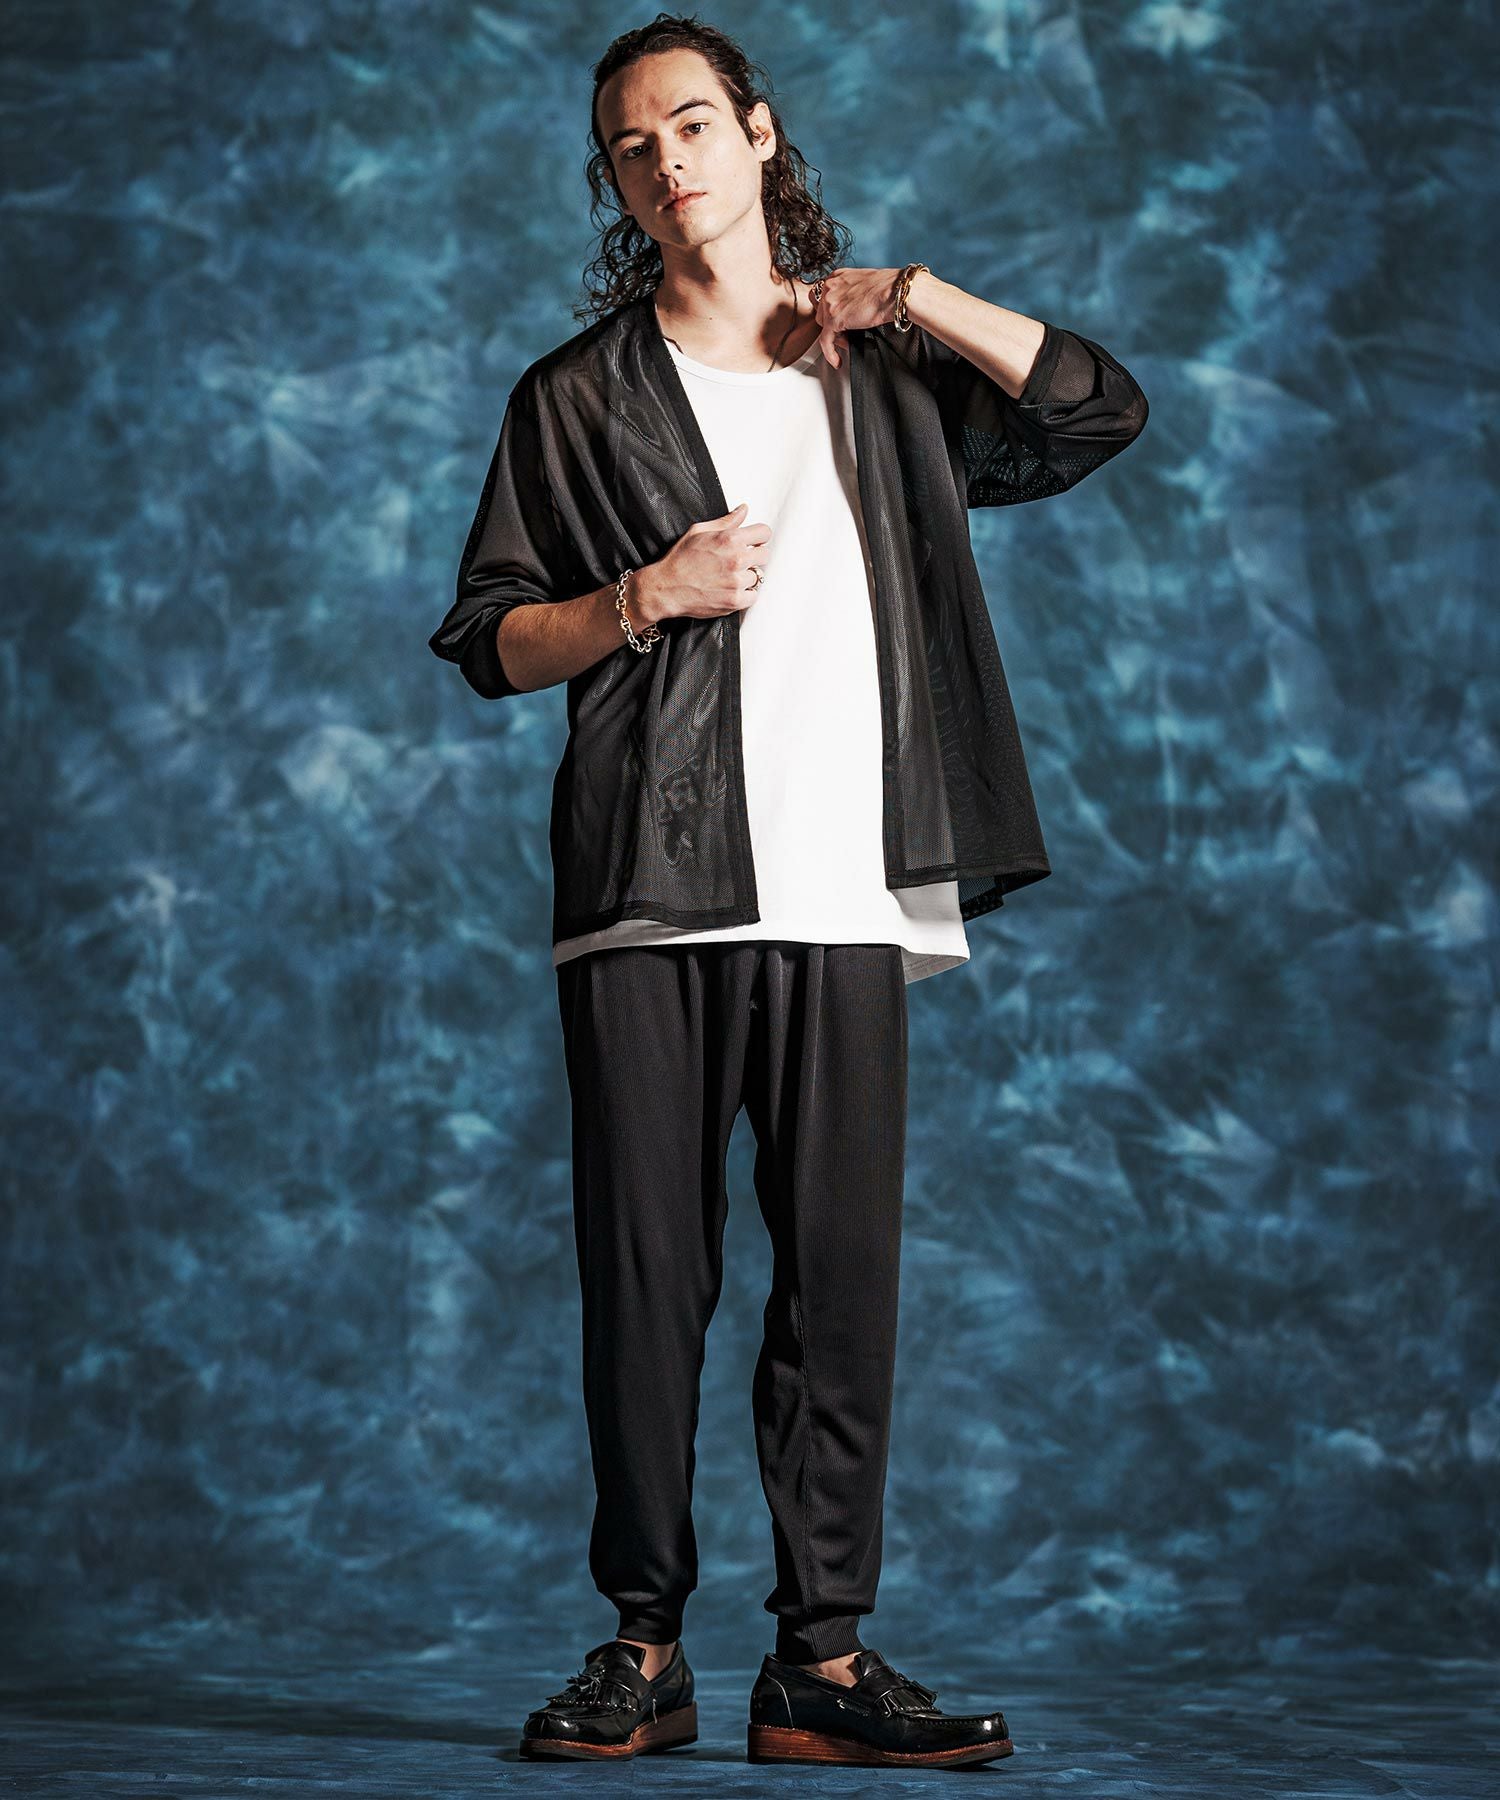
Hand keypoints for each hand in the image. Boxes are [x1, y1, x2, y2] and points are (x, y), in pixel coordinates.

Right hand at [634, 502, 772, 621]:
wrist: (667, 588)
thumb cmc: (680, 560)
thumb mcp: (699, 532)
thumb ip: (726, 521)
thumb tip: (743, 510)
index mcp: (730, 539)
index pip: (764, 533)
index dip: (758, 537)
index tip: (753, 543)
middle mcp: (737, 559)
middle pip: (765, 555)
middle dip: (754, 557)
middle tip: (739, 562)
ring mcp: (737, 581)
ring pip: (757, 576)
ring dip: (746, 577)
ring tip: (729, 577)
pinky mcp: (735, 600)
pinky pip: (753, 596)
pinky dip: (744, 595)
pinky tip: (730, 590)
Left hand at [809, 267, 915, 365]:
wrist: (896, 292)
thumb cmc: (889, 288)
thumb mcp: (863, 284)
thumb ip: (851, 294)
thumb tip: (849, 312)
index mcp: (837, 276)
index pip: (825, 297)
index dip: (831, 312)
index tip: (839, 322)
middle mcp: (830, 287)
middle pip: (821, 312)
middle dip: (832, 324)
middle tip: (845, 334)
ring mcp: (830, 302)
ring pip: (822, 326)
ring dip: (834, 337)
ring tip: (848, 342)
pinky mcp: (834, 319)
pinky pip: (825, 341)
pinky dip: (830, 353)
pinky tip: (837, 361)